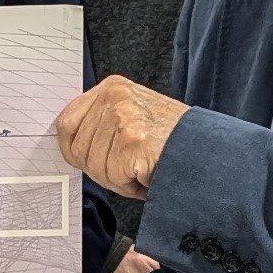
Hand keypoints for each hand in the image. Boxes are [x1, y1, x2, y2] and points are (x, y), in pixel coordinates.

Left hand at [55, 78, 186, 202]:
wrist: (206, 150)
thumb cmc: (171, 138)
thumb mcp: (132, 114)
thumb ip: (101, 122)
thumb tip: (71, 145)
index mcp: (111, 87)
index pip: (66, 122)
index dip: (73, 149)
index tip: (85, 160)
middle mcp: (114, 97)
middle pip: (78, 148)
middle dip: (99, 169)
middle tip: (125, 169)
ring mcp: (122, 118)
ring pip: (94, 166)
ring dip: (117, 178)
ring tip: (140, 168)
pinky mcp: (132, 142)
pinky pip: (113, 177)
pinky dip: (130, 185)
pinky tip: (147, 173)